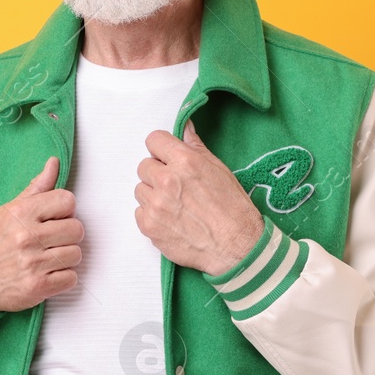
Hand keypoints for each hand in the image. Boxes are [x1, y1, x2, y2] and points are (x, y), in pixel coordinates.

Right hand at [0, 157, 83, 311]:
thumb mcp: (7, 211)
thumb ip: (36, 188)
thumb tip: (54, 163)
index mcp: (21, 213)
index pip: (67, 201)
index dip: (65, 211)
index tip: (54, 218)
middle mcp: (27, 237)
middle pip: (77, 229)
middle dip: (67, 235)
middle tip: (52, 240)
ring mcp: (33, 263)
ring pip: (76, 254)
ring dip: (65, 258)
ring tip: (47, 258)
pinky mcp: (38, 287)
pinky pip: (71, 278)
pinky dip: (63, 278)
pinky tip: (47, 273)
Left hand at [135, 122, 264, 276]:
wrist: (235, 246)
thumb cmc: (232, 208)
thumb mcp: (218, 169)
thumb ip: (195, 147)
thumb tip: (185, 127)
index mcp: (185, 162)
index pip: (154, 140)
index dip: (161, 149)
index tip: (167, 157)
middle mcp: (167, 181)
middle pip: (144, 166)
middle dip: (157, 173)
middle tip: (175, 186)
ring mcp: (155, 205)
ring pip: (140, 189)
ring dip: (153, 194)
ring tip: (175, 205)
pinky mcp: (148, 226)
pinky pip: (139, 212)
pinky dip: (151, 215)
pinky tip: (171, 220)